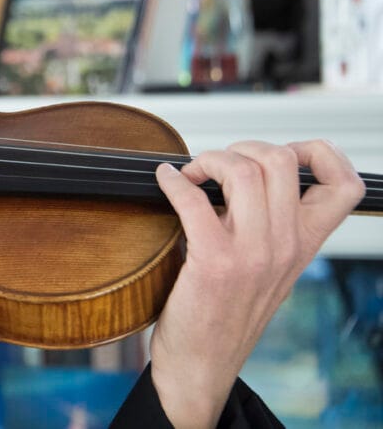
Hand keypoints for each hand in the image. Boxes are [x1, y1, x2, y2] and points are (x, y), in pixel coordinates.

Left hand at [149, 139, 364, 427]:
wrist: (203, 364)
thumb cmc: (226, 312)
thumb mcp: (268, 267)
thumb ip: (269, 225)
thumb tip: (242, 169)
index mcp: (305, 245)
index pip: (345, 185)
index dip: (319, 153)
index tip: (281, 152)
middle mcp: (287, 246)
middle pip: (282, 160)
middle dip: (243, 146)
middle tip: (218, 164)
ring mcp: (252, 254)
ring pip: (243, 170)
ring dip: (209, 159)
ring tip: (193, 174)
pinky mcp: (214, 262)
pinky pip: (195, 199)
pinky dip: (174, 181)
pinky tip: (166, 181)